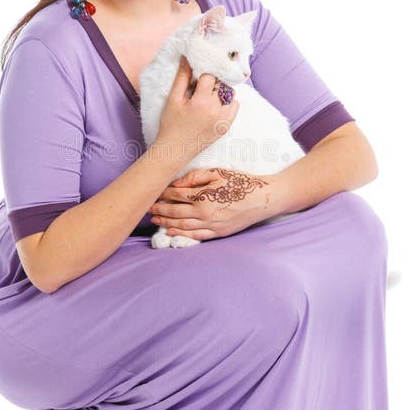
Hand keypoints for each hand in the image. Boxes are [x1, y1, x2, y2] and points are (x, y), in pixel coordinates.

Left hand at [148, 167, 271, 240]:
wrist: (263, 199)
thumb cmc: (240, 183)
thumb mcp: (218, 173)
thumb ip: (196, 178)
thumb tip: (177, 183)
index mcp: (203, 196)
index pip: (176, 195)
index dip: (162, 193)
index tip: (153, 191)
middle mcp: (204, 213)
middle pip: (174, 212)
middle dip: (159, 210)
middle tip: (146, 208)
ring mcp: (211, 225)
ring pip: (182, 226)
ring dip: (165, 223)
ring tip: (154, 220)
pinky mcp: (218, 233)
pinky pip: (195, 235)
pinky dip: (181, 234)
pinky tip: (171, 232)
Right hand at [155, 56, 239, 161]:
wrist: (175, 150)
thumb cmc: (171, 125)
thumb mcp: (173, 99)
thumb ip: (182, 78)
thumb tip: (187, 58)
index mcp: (202, 102)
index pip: (210, 76)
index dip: (203, 72)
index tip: (196, 75)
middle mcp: (216, 110)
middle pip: (221, 83)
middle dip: (212, 80)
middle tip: (201, 84)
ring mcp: (223, 119)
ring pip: (230, 93)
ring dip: (221, 89)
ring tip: (208, 94)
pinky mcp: (226, 126)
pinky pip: (234, 106)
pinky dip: (228, 101)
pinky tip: (215, 103)